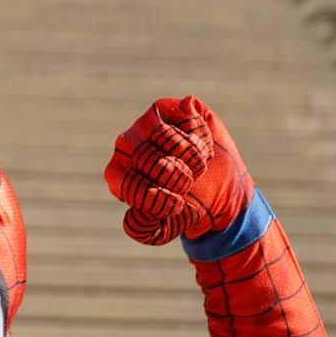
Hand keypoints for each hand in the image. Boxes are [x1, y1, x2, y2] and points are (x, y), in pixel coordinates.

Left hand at [104, 96, 250, 245]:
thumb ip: (142, 229)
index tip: (177, 204)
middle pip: (149, 160)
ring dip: (192, 158)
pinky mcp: (174, 107)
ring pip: (167, 137)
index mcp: (117, 174)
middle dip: (179, 178)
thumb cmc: (185, 207)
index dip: (159, 198)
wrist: (218, 191)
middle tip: (189, 184)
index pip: (129, 184)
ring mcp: (147, 122)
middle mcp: (126, 144)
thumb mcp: (162, 229)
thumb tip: (131, 214)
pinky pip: (187, 118)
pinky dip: (202, 137)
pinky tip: (204, 146)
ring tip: (198, 167)